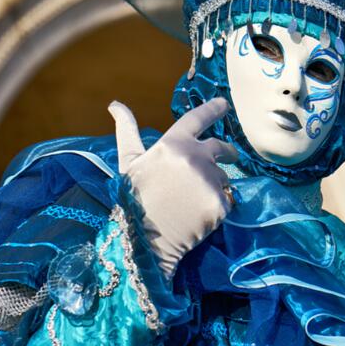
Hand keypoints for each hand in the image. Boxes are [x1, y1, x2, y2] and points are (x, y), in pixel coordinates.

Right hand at [108, 97, 238, 278]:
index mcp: (172, 144)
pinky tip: (200, 214)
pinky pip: (228, 198)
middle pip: (220, 147)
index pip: (198, 118)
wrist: (143, 241)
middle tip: (229, 156)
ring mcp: (209, 180)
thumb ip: (128, 131)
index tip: (224, 104)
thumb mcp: (129, 162)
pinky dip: (218, 204)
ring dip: (215, 183)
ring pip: (223, 176)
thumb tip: (115, 105)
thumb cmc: (133, 199)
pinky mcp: (220, 203)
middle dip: (227, 151)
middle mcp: (194, 157)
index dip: (213, 109)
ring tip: (195, 199)